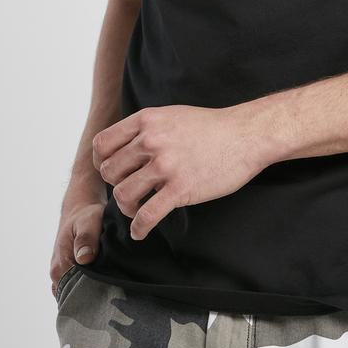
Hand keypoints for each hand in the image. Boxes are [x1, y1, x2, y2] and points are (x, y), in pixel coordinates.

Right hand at [49, 199, 104, 295]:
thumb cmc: (85, 216)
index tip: (111, 292)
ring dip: (93, 291)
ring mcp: (63, 276)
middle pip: (77, 296)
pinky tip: (106, 284)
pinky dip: (91, 287)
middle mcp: (58, 275)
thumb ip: (86, 239)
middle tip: (116, 293)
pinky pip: (79, 287)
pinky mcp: (70, 274)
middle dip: (95, 296)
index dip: (94, 294)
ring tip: (112, 289)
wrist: (80, 211)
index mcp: (60, 266)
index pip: (75, 293)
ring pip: (78, 292)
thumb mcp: (88, 222)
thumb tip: (84, 258)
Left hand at [92, 103, 267, 240]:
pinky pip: (147, 215)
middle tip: (130, 190)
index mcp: (147, 121)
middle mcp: (152, 141)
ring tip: (136, 210)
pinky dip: (139, 227)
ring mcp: (166, 165)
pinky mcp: (180, 188)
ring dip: (126, 207)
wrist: (246, 135)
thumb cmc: (211, 126)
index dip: (102, 162)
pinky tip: (140, 231)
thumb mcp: (172, 116)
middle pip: (110, 172)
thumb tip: (125, 145)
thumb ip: (147, 128)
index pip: (103, 145)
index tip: (113, 172)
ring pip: (123, 194)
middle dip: (116, 185)